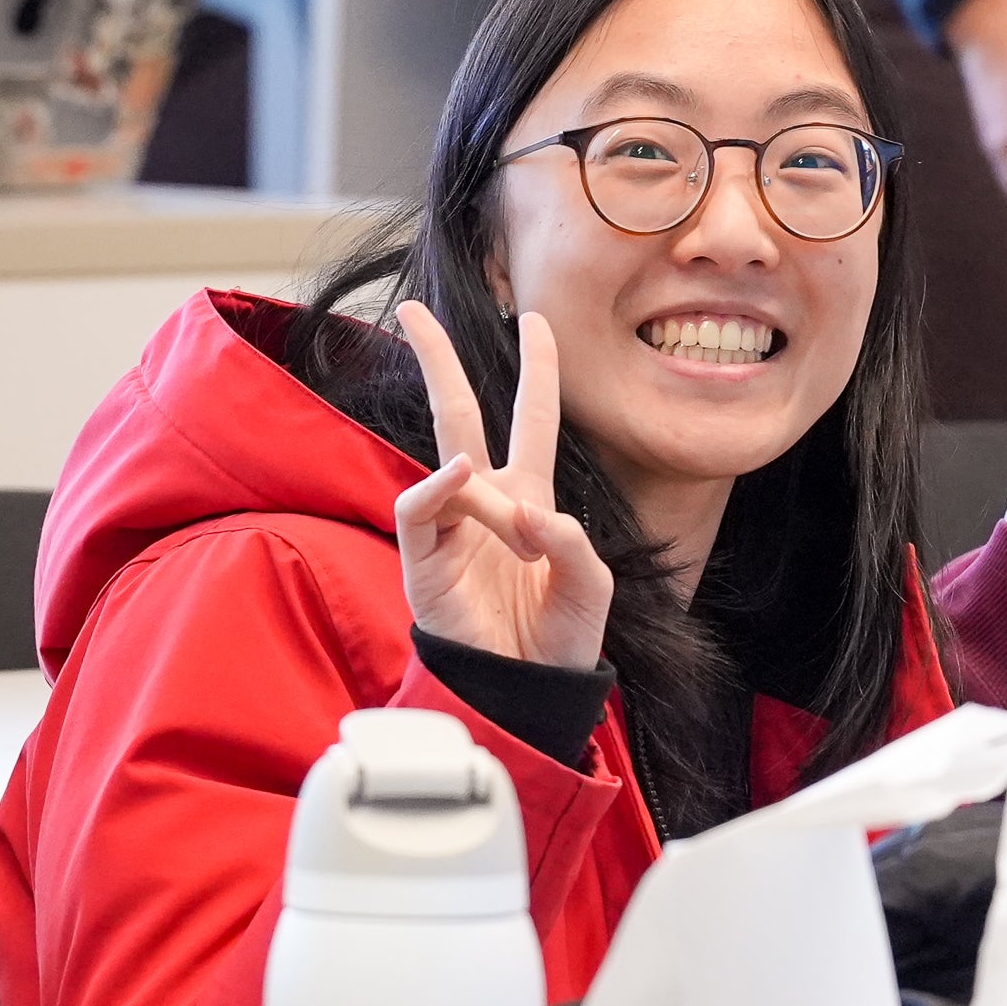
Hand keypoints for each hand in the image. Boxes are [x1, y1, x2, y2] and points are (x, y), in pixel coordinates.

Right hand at [394, 301, 616, 669]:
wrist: (527, 693)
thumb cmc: (558, 639)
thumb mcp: (592, 583)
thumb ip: (571, 539)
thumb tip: (524, 512)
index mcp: (530, 498)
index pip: (532, 418)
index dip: (537, 370)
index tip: (537, 320)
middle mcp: (486, 502)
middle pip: (459, 413)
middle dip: (438, 360)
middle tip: (414, 312)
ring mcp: (450, 527)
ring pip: (448, 458)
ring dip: (480, 474)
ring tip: (515, 537)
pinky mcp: (423, 559)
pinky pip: (421, 508)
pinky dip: (440, 488)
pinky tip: (460, 477)